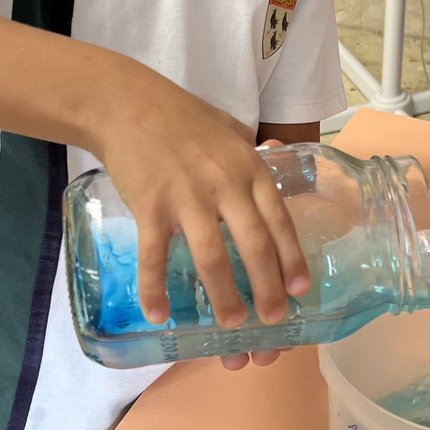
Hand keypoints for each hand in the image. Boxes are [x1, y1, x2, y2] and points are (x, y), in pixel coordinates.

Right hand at [93, 69, 310, 343]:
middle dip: (267, 289)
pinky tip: (158, 314)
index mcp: (249, 168)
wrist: (128, 103)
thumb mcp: (231, 130)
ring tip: (231, 326)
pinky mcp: (150, 206)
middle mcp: (224, 185)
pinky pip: (154, 255)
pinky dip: (154, 287)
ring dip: (223, 296)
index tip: (300, 290)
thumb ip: (253, 155)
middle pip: (254, 245)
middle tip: (272, 323)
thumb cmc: (182, 118)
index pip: (279, 220)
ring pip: (212, 257)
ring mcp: (186, 197)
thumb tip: (274, 169)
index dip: (292, 258)